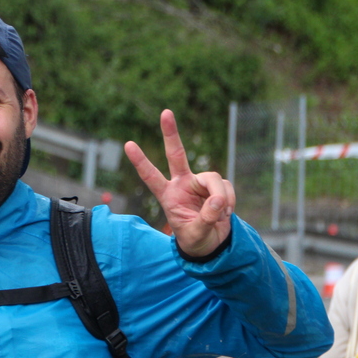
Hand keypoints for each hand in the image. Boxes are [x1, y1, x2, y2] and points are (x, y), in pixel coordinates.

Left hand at [125, 109, 233, 256]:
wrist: (212, 245)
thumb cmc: (196, 240)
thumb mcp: (195, 234)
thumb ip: (206, 218)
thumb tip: (218, 201)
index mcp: (168, 195)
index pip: (151, 176)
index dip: (141, 162)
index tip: (128, 144)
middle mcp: (182, 184)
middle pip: (176, 155)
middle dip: (171, 134)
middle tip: (166, 112)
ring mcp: (199, 183)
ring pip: (212, 177)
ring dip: (220, 195)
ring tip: (222, 213)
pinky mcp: (217, 186)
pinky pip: (226, 187)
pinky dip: (229, 200)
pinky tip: (226, 213)